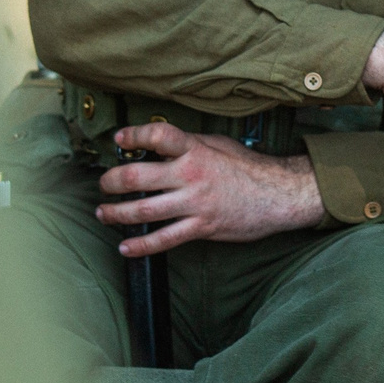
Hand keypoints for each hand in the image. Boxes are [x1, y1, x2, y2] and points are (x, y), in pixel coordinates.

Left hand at [95, 123, 322, 255]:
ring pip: (144, 211)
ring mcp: (195, 203)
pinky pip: (164, 239)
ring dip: (117, 213)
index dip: (133, 135)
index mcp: (195, 149)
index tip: (119, 139)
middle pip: (138, 177)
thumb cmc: (249, 168)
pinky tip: (126, 247)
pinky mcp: (201, 227)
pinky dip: (141, 245)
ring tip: (104, 213)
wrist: (279, 196)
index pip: (158, 135)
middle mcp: (191, 175)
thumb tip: (158, 142)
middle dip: (112, 182)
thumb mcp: (219, 144)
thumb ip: (188, 143)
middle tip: (104, 184)